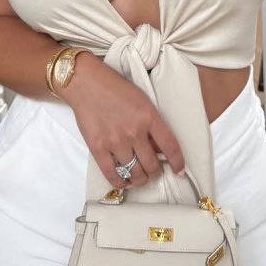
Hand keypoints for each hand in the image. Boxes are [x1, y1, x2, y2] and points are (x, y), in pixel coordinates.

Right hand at [66, 53, 184, 189]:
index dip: (177, 162)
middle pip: (152, 165)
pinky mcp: (98, 148)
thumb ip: (152, 124)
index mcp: (149, 116)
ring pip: (134, 173)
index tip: (179, 170)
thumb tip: (159, 149)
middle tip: (152, 169)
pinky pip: (112, 174)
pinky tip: (124, 182)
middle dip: (155, 171)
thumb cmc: (115, 88)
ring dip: (139, 179)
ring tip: (139, 177)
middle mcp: (134, 131)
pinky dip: (120, 182)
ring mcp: (115, 141)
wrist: (86, 83)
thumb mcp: (142, 100)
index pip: (170, 146)